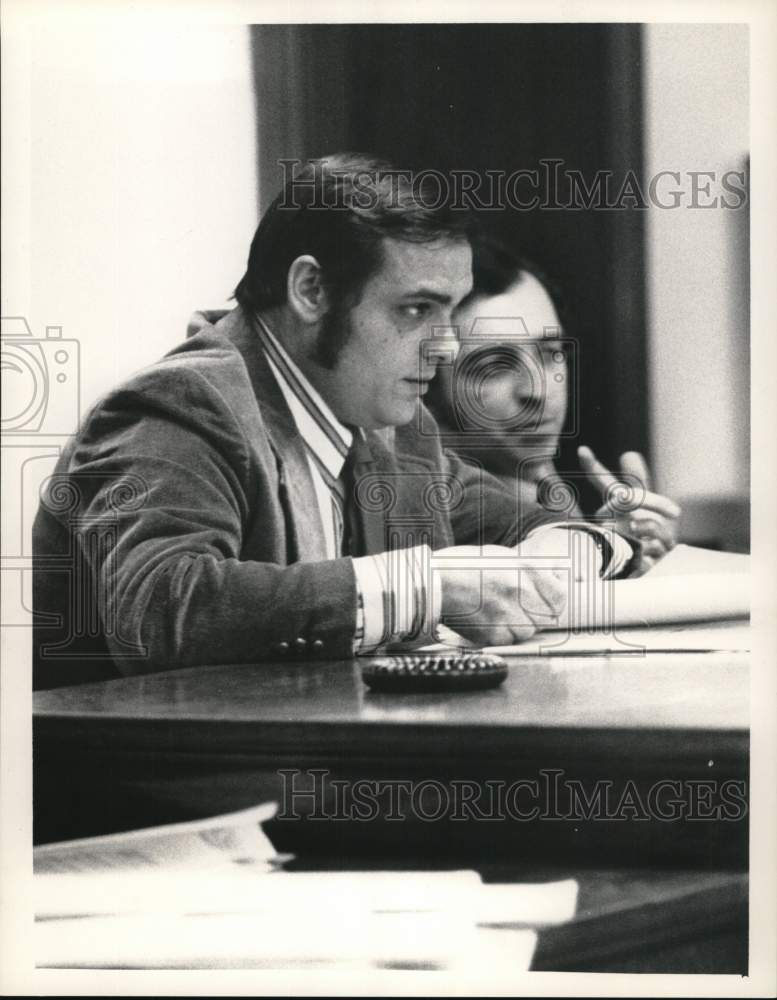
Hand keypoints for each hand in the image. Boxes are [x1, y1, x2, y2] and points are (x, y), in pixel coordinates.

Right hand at [436, 544, 567, 645]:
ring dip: (519, 625)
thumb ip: (531, 569)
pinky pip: (508, 640)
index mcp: (523, 572)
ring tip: (498, 612)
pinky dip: (502, 635)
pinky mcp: (492, 634)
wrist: (432, 584)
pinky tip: (488, 621)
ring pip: (528, 631)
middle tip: (518, 606)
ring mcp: (506, 615)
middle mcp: (519, 594)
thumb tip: (559, 574)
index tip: (549, 596)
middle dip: (537, 613)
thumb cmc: (463, 567)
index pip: (560, 595)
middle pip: (546, 616)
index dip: (556, 597)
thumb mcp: (502, 557)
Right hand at [577, 446, 680, 575]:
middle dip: (657, 503)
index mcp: (612, 505)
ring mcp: (612, 540)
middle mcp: (606, 520)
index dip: (592, 465)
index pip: (602, 481)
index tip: (583, 450)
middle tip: (677, 512)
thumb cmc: (640, 538)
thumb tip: (628, 453)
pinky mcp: (622, 561)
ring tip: (655, 548)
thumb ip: (637, 482)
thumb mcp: (642, 510)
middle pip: (631, 498)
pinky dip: (658, 555)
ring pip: (648, 524)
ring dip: (663, 537)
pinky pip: (652, 549)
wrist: (641, 573)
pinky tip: (649, 562)